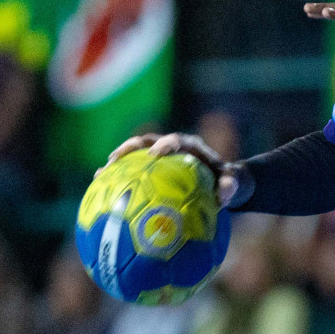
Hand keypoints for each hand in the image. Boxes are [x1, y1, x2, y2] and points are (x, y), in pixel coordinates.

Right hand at [101, 132, 242, 206]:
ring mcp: (159, 157)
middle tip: (116, 158)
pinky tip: (101, 192)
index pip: (176, 140)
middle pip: (147, 141)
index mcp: (190, 146)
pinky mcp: (151, 168)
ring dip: (118, 161)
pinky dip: (118, 178)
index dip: (164, 144)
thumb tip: (226, 192)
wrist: (221, 181)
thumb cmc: (227, 181)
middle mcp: (171, 147)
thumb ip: (231, 185)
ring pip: (135, 155)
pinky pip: (133, 172)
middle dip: (131, 147)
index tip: (154, 154)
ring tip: (102, 173)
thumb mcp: (233, 183)